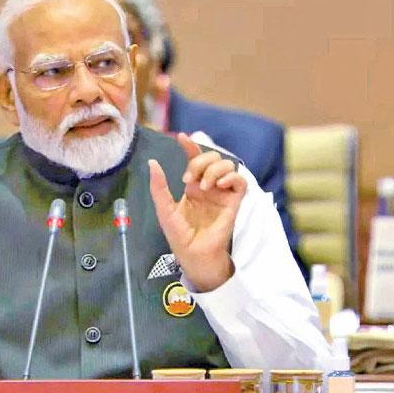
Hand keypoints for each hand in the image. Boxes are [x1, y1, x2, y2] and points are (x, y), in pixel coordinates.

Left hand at [148, 133, 247, 291]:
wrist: (193, 254)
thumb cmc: (179, 235)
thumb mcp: (164, 209)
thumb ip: (159, 187)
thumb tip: (152, 162)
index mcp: (192, 186)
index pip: (194, 159)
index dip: (190, 146)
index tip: (181, 137)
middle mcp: (209, 186)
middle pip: (212, 158)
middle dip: (200, 161)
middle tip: (188, 179)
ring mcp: (222, 193)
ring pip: (227, 165)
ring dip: (214, 169)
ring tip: (203, 187)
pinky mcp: (234, 202)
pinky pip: (241, 182)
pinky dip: (232, 177)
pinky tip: (220, 185)